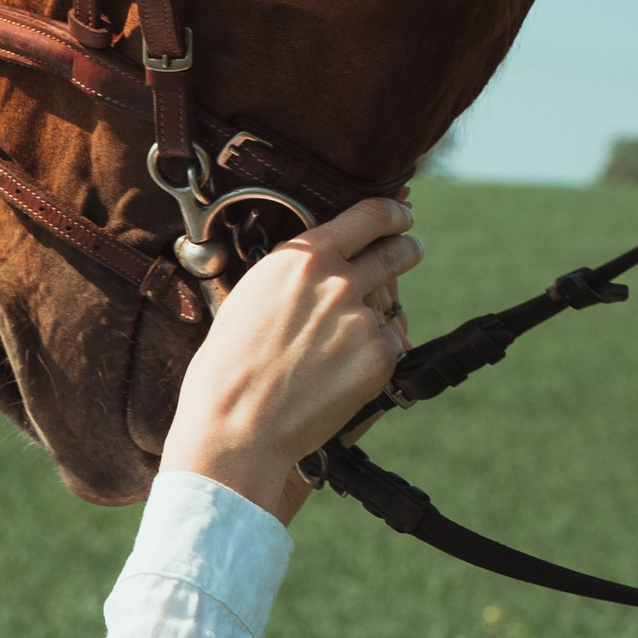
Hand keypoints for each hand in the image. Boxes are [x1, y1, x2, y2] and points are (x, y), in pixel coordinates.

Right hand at [157, 197, 421, 524]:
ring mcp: (362, 318)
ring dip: (384, 312)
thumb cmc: (228, 367)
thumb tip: (320, 268)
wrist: (238, 424)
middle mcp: (337, 279)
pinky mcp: (380, 356)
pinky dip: (376, 355)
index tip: (401, 215)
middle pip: (395, 251)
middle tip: (409, 251)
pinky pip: (390, 345)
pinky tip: (344, 372)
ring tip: (358, 332)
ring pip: (390, 305)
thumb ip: (292, 277)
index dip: (392, 212)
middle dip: (406, 249)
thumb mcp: (250, 298)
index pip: (367, 216)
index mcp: (300, 258)